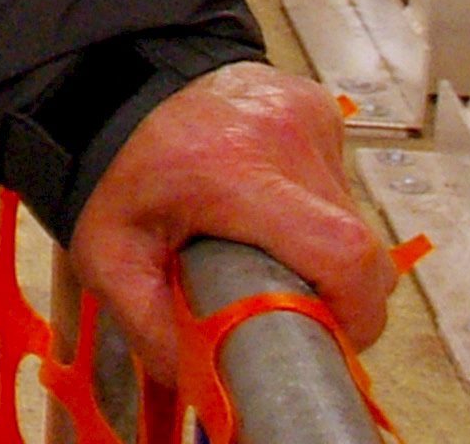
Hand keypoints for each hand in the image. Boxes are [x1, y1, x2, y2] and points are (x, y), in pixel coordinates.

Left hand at [63, 61, 391, 385]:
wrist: (116, 83)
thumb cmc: (113, 169)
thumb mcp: (109, 259)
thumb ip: (154, 331)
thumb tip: (211, 386)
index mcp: (230, 171)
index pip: (342, 251)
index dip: (355, 311)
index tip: (330, 336)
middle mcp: (282, 135)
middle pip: (359, 244)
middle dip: (335, 291)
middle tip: (282, 297)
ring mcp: (307, 116)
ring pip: (353, 216)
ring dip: (321, 247)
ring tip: (264, 243)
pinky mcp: (319, 109)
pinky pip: (338, 182)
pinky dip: (313, 206)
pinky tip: (266, 201)